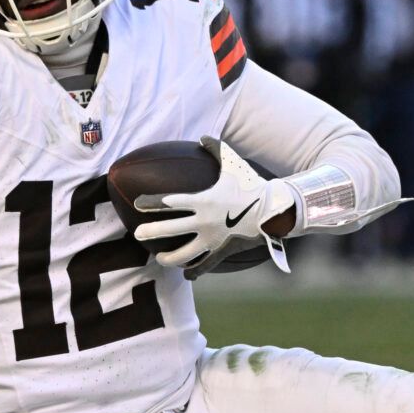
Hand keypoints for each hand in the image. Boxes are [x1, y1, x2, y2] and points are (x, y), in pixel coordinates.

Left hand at [132, 136, 289, 276]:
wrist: (275, 209)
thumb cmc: (253, 184)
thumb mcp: (234, 163)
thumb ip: (216, 149)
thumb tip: (203, 137)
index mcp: (204, 200)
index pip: (170, 202)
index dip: (151, 203)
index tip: (137, 204)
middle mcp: (204, 221)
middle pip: (169, 230)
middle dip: (150, 232)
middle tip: (137, 234)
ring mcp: (213, 239)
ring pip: (183, 255)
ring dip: (168, 259)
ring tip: (159, 258)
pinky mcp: (222, 251)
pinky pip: (205, 265)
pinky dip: (195, 272)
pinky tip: (187, 275)